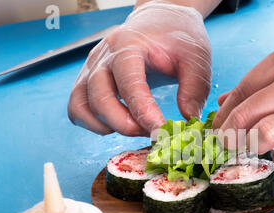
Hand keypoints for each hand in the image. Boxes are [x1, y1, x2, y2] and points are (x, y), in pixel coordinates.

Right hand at [68, 0, 211, 135]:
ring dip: (107, 126)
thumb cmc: (177, 36)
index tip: (159, 130)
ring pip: (82, 107)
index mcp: (129, 46)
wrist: (160, 19)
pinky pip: (78, 108)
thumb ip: (195, 88)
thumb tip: (188, 118)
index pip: (129, 84)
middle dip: (125, 125)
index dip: (143, 112)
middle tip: (151, 132)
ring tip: (137, 128)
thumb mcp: (196, 57)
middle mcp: (103, 57)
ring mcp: (91, 69)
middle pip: (99, 99)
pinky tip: (119, 124)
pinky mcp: (88, 80)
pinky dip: (94, 123)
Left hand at [213, 38, 273, 159]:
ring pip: (265, 132)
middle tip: (226, 147)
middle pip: (246, 113)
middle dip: (229, 135)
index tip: (218, 130)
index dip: (224, 115)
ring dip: (252, 146)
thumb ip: (261, 80)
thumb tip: (225, 100)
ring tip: (254, 149)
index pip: (242, 91)